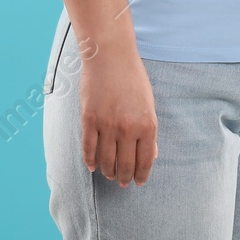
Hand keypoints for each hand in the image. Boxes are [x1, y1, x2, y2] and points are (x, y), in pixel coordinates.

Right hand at [80, 42, 157, 186]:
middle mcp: (128, 128)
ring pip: (106, 160)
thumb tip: (151, 156)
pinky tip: (92, 166)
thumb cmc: (133, 78)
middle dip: (125, 178)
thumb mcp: (149, 105)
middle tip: (123, 183)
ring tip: (109, 174)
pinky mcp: (89, 119)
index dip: (141, 175)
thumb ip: (150, 132)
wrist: (110, 56)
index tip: (138, 182)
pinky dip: (90, 161)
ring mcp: (107, 125)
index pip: (145, 161)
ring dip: (108, 171)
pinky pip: (88, 148)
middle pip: (125, 165)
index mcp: (147, 125)